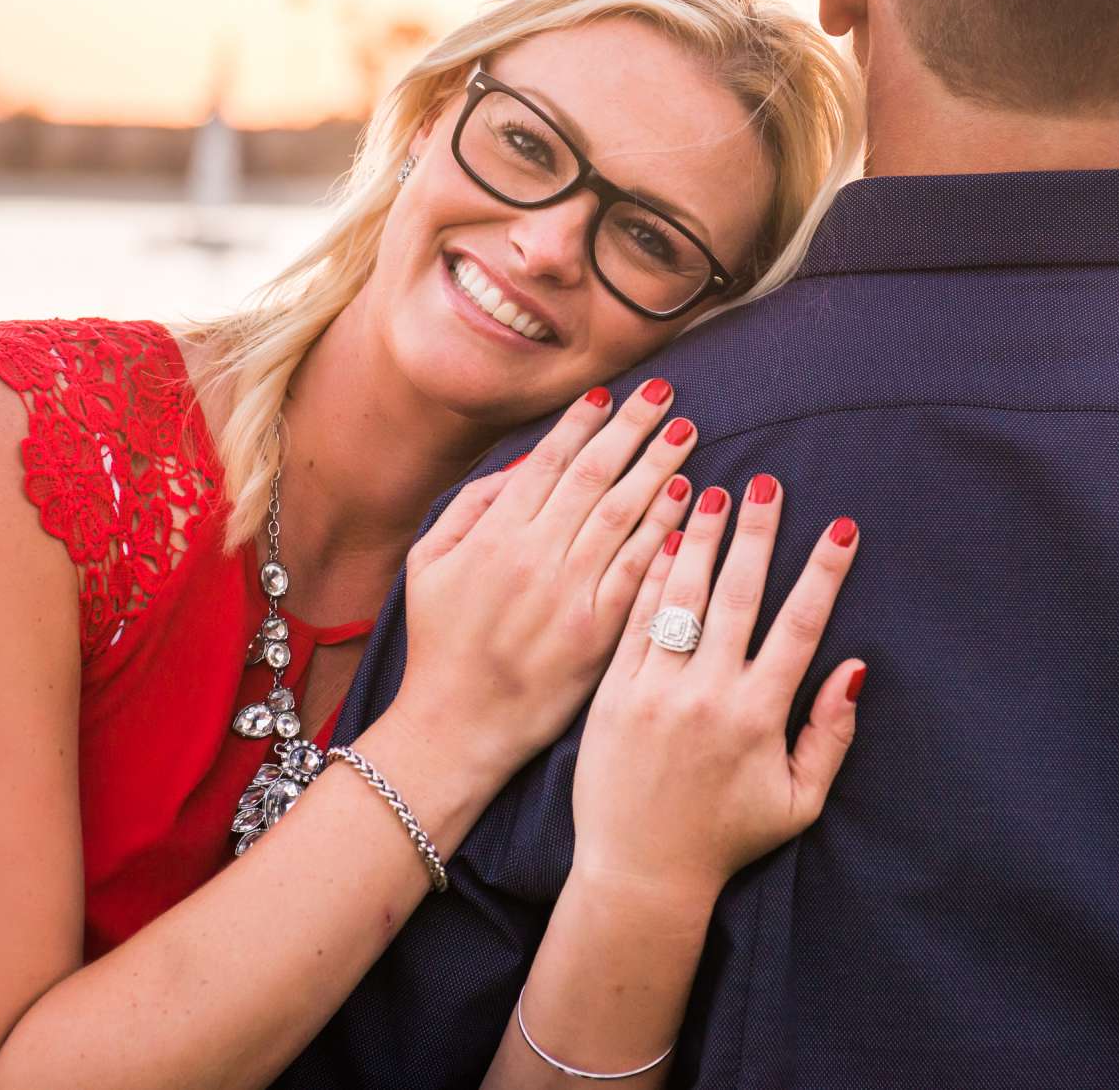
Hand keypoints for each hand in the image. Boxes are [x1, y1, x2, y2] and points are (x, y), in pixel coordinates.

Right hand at [387, 381, 696, 780]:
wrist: (457, 725)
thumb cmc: (440, 642)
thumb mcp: (429, 562)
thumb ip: (472, 505)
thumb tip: (525, 462)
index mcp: (493, 535)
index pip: (549, 462)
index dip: (583, 423)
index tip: (610, 394)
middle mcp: (535, 557)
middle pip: (595, 476)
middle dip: (632, 429)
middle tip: (664, 394)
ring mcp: (570, 594)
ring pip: (624, 515)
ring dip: (659, 468)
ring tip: (686, 431)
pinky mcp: (599, 632)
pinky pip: (640, 569)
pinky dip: (666, 529)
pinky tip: (688, 498)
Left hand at [569, 474, 865, 907]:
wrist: (639, 871)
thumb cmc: (727, 837)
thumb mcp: (799, 801)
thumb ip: (831, 735)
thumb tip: (856, 669)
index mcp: (758, 716)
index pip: (799, 627)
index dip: (824, 573)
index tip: (842, 527)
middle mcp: (707, 694)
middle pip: (739, 596)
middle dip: (758, 534)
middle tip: (768, 483)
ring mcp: (655, 690)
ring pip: (682, 597)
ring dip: (703, 540)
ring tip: (714, 491)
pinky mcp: (613, 694)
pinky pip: (634, 621)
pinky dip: (651, 577)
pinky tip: (665, 538)